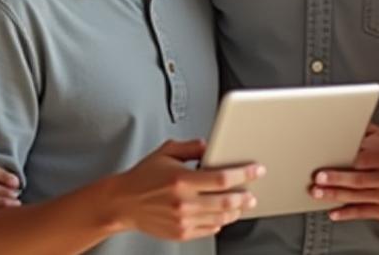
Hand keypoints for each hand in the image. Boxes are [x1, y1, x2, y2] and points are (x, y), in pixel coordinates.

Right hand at [106, 139, 263, 240]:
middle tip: (252, 193)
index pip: (222, 178)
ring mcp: (183, 220)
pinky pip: (209, 230)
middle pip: (226, 201)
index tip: (255, 170)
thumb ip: (191, 147)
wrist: (122, 202)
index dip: (244, 174)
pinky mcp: (181, 233)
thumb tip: (210, 145)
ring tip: (241, 205)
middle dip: (245, 197)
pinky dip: (220, 223)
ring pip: (220, 218)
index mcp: (182, 180)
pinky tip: (222, 216)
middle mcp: (184, 202)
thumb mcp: (165, 153)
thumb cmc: (142, 178)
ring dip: (235, 211)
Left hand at [310, 124, 378, 221]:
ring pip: (357, 198)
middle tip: (317, 180)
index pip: (362, 161)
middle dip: (335, 181)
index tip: (324, 164)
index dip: (342, 163)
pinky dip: (346, 213)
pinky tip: (334, 211)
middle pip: (358, 181)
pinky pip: (363, 213)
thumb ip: (362, 131)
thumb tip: (338, 125)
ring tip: (318, 193)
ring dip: (334, 196)